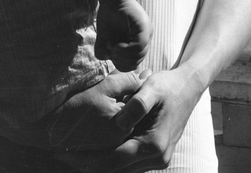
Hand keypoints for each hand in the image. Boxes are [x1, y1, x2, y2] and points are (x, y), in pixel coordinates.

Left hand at [58, 67, 203, 172]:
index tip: (65, 155)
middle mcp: (157, 158)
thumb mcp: (152, 88)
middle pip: (116, 170)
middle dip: (88, 166)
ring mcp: (158, 160)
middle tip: (61, 158)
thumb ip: (137, 104)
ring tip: (72, 158)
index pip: (114, 159)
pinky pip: (129, 166)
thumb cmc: (168, 86)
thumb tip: (120, 122)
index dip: (88, 160)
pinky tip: (92, 154)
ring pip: (122, 171)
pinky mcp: (156, 157)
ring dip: (98, 166)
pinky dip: (110, 162)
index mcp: (154, 144)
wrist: (189, 88)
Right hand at [95, 0, 151, 71]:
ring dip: (121, 56)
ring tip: (112, 47)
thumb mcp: (104, 39)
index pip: (133, 64)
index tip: (111, 54)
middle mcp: (144, 40)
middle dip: (120, 61)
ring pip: (138, 56)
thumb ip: (105, 51)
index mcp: (137, 44)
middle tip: (111, 51)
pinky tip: (116, 44)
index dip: (121, 64)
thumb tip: (110, 58)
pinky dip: (124, 49)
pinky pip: (138, 46)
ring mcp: (146, 34)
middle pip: (136, 62)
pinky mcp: (144, 28)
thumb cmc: (108, 17)